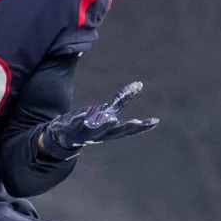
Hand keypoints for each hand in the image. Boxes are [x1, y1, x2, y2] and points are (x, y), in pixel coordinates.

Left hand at [40, 81, 158, 157]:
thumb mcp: (108, 111)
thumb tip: (140, 84)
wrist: (64, 136)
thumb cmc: (90, 123)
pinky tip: (80, 115)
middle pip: (115, 131)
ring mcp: (85, 133)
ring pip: (95, 132)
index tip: (155, 121)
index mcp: (110, 129)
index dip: (142, 126)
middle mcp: (100, 133)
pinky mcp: (70, 128)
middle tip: (136, 122)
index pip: (129, 129)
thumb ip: (122, 100)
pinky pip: (73, 125)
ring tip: (111, 121)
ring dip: (104, 127)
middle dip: (126, 127)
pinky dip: (76, 121)